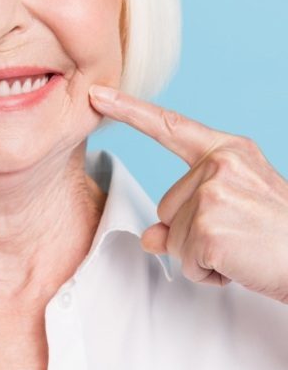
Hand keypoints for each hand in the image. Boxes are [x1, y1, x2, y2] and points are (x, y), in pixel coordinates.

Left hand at [89, 84, 287, 304]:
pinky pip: (185, 261)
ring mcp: (213, 195)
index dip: (130, 111)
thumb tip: (148, 237)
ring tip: (239, 248)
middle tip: (235, 234)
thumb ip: (183, 216)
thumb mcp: (229, 211)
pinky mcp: (209, 229)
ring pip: (172, 238)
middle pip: (165, 207)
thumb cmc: (276, 234)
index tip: (99, 96)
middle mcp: (218, 165)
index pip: (170, 127)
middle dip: (191, 232)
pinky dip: (206, 273)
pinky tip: (236, 263)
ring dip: (199, 254)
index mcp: (226, 151)